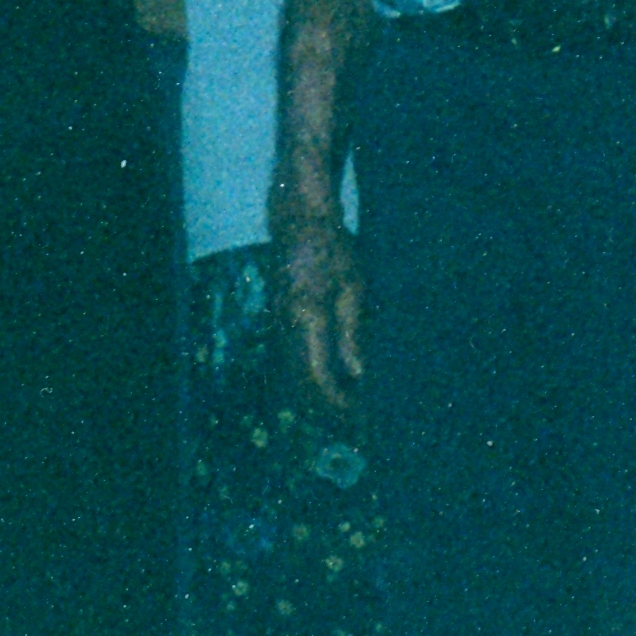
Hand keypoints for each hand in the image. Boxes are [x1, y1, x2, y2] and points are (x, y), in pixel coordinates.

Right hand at [273, 207, 365, 411]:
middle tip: (356, 416)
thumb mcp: (353, 288)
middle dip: (326, 404)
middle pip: (300, 381)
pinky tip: (333, 373)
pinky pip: (292, 355)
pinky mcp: (280, 316)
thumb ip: (352, 335)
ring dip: (317, 390)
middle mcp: (286, 325)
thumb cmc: (332, 248)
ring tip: (348, 400)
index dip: (335, 401)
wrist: (299, 219)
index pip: (316, 376)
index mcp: (307, 318)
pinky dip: (310, 372)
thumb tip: (356, 375)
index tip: (356, 414)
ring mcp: (278, 321)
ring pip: (293, 371)